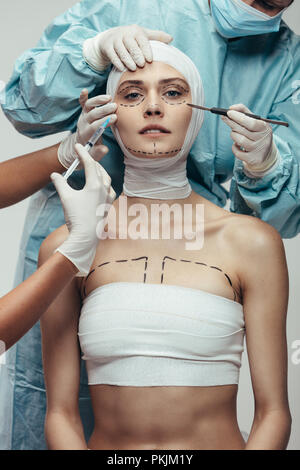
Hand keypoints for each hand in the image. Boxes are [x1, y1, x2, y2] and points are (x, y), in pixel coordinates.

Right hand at [51, 144, 115, 275]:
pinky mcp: (108, 207)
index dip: (83, 153)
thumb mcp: (65, 198)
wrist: (86, 237)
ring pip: (107, 180)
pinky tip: (101, 187)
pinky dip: (105, 184)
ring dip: (99, 172)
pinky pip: (109, 190)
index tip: (78, 146)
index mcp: (95, 185)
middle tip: (83, 156)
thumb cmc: (76, 217)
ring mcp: (108, 199)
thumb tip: (54, 175)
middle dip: (91, 161)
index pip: (89, 164)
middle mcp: (104, 190)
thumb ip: (60, 183)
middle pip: (99, 170)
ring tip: (93, 168)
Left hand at [57, 90, 116, 169]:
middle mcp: (83, 123)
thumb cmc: (91, 149)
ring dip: (98, 101)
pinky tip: (85, 90)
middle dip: (104, 110)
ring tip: (109, 98)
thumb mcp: (95, 154)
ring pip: (89, 106)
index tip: (114, 118)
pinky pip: (82, 103)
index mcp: (86, 134)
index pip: (95, 126)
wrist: (82, 145)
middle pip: (92, 114)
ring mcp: (83, 116)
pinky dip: (83, 97)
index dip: (104, 122)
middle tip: (115, 107)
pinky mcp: (83, 112)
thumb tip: (105, 149)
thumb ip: (99, 152)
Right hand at [83, 24, 172, 71]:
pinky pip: (112, 55)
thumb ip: (157, 37)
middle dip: (136, 55)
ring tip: (133, 68)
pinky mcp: (107, 47)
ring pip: (121, 50)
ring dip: (127, 60)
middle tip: (142, 65)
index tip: (150, 60)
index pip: (142, 40)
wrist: (110, 38)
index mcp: (135, 31)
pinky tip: (122, 69)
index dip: (146, 50)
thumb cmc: (131, 39)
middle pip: (131, 45)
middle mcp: (124, 34)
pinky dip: (117, 62)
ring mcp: (115, 40)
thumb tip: (171, 39)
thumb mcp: (143, 36)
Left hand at [222, 103, 276, 174]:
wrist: (265, 154)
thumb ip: (244, 112)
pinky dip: (234, 147)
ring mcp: (258, 150)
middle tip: (224, 117)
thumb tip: (231, 108)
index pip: (251, 123)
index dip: (239, 117)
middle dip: (231, 123)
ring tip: (235, 133)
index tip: (229, 112)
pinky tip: (237, 144)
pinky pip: (236, 152)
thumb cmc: (257, 134)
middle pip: (243, 131)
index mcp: (265, 128)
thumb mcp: (255, 121)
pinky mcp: (252, 159)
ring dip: (233, 135)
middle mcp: (263, 139)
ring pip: (238, 140)